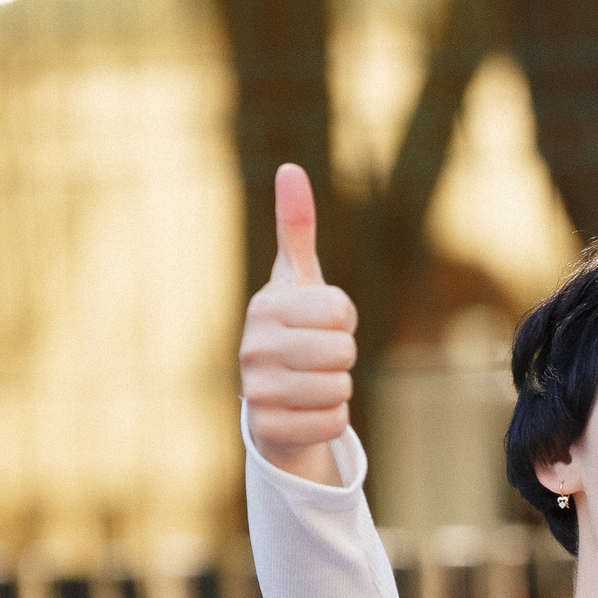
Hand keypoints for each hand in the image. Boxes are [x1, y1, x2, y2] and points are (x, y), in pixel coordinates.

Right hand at [240, 163, 357, 484]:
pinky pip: (335, 422)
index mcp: (265, 306)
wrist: (272, 396)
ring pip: (341, 388)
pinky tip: (307, 410)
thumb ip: (298, 227)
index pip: (340, 310)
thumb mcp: (299, 279)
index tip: (321, 322)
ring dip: (339, 387)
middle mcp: (252, 346)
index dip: (344, 318)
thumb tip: (291, 168)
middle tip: (318, 356)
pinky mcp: (272, 429)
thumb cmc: (294, 328)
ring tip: (313, 381)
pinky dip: (332, 419)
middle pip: (343, 351)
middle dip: (343, 356)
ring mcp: (257, 390)